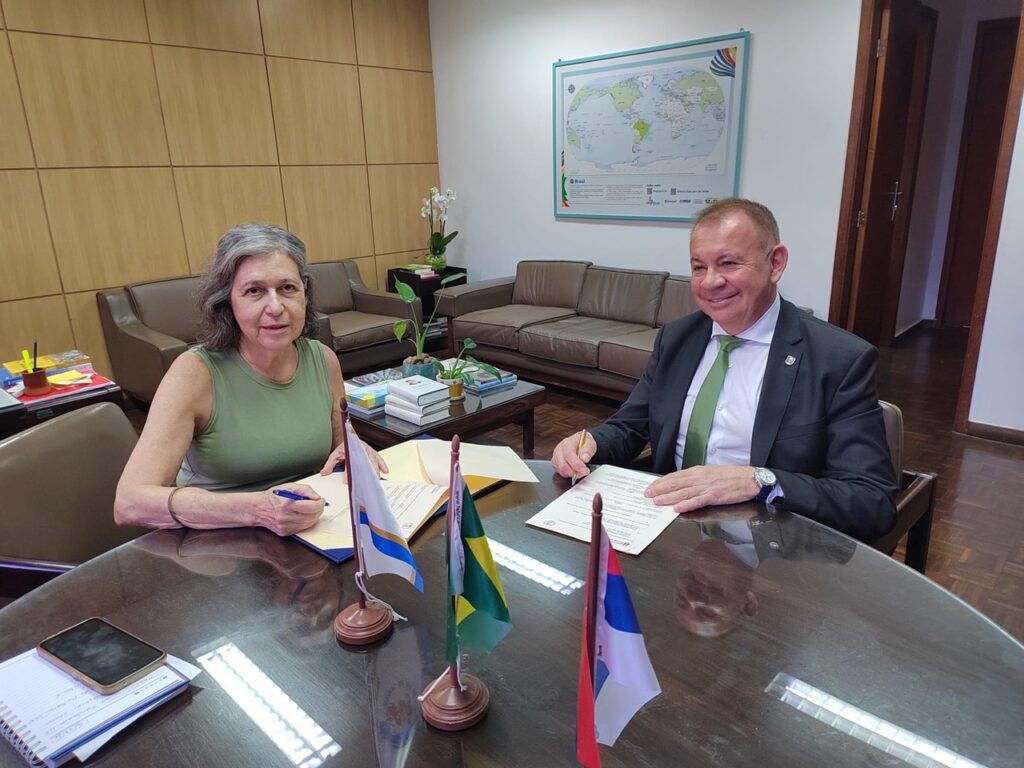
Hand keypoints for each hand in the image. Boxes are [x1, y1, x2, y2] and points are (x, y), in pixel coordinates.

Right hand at [258, 482, 324, 535]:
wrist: (257, 509)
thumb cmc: (272, 497)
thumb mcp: (288, 486)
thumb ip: (304, 490)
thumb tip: (316, 497)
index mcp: (286, 504)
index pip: (311, 507)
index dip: (320, 503)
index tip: (321, 500)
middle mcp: (285, 517)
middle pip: (312, 516)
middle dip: (318, 509)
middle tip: (317, 504)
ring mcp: (285, 527)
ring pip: (309, 523)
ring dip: (313, 516)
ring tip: (309, 509)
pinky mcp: (285, 532)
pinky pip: (302, 528)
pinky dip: (305, 521)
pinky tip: (301, 515)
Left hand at [319, 440, 389, 475]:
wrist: (350, 438)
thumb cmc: (344, 448)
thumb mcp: (335, 455)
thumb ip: (330, 464)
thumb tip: (324, 473)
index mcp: (350, 449)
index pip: (349, 462)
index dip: (348, 472)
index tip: (347, 480)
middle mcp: (360, 449)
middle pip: (363, 462)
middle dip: (364, 473)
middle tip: (364, 483)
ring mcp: (368, 450)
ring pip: (372, 460)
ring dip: (374, 470)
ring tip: (375, 480)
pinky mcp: (373, 452)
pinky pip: (379, 458)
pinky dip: (382, 465)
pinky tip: (384, 471)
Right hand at [551, 430, 596, 478]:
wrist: (580, 443)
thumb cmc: (584, 443)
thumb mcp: (590, 443)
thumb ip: (588, 450)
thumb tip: (584, 458)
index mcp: (567, 443)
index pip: (569, 455)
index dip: (576, 464)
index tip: (584, 470)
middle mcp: (559, 449)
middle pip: (563, 465)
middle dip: (574, 472)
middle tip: (584, 472)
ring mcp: (556, 456)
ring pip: (561, 470)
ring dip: (572, 474)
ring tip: (580, 471)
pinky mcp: (555, 463)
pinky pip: (560, 472)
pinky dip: (568, 474)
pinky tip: (574, 470)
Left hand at [644, 465, 759, 513]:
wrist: (750, 478)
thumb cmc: (732, 476)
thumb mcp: (711, 473)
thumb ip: (696, 478)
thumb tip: (682, 483)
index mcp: (698, 472)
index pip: (675, 476)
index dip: (661, 482)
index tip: (651, 487)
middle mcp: (699, 478)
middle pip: (675, 484)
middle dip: (659, 489)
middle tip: (647, 495)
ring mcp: (706, 487)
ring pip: (683, 493)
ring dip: (668, 497)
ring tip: (656, 502)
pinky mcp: (715, 496)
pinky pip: (697, 501)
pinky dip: (686, 504)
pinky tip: (677, 508)